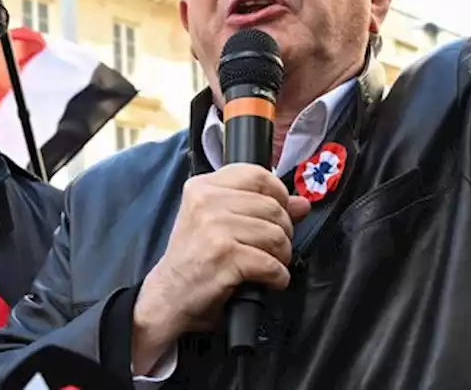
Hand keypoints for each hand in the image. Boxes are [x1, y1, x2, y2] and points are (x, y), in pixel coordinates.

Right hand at [131, 165, 311, 373]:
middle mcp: (206, 202)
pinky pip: (271, 263)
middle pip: (273, 207)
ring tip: (270, 265)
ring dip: (282, 256)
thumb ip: (259, 207)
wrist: (168, 296)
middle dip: (284, 232)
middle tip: (273, 248)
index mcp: (203, 187)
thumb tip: (301, 204)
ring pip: (276, 235)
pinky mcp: (224, 256)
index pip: (257, 175)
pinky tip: (268, 281)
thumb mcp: (218, 224)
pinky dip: (277, 277)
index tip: (280, 212)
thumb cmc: (194, 259)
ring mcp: (214, 227)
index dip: (278, 194)